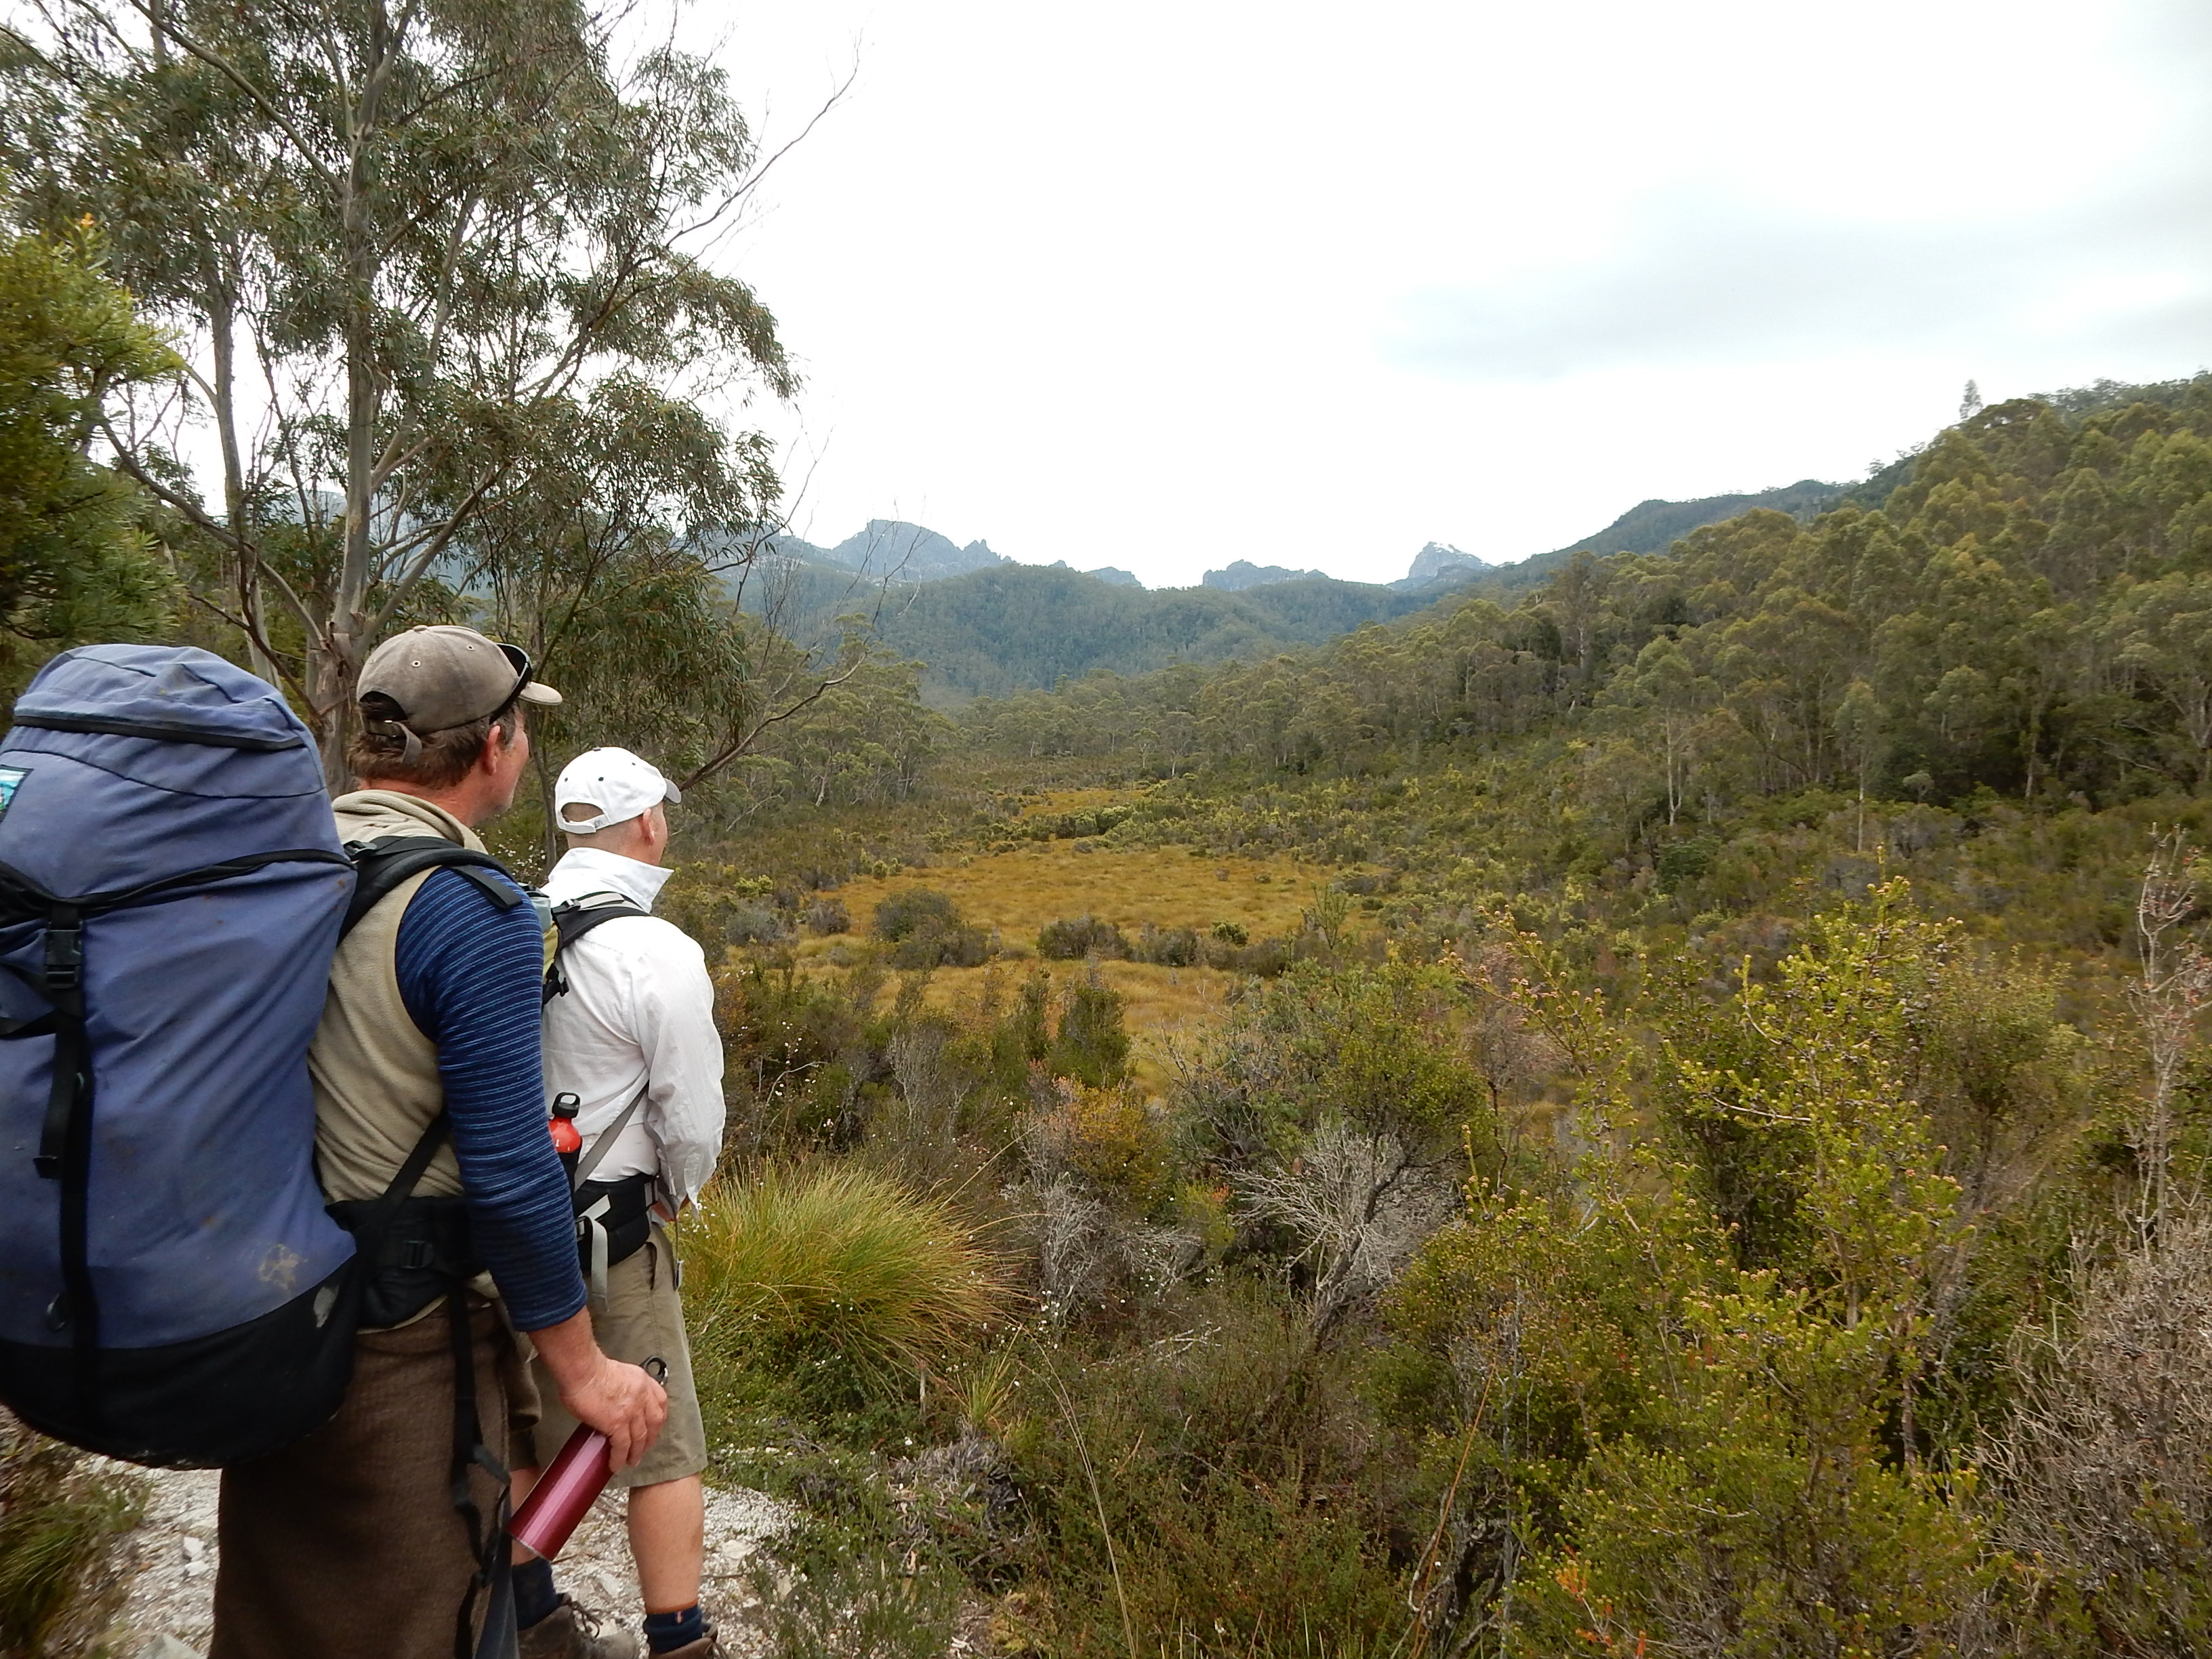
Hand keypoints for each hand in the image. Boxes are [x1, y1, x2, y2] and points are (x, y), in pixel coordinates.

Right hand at [558, 1353, 666, 1470]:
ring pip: (640, 1437)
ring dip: (636, 1452)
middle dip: (650, 1438)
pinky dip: (619, 1458)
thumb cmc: (590, 1369)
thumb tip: (615, 1401)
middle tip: (643, 1448)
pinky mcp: (617, 1423)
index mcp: (642, 1381)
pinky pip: (622, 1446)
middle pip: (654, 1422)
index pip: (660, 1401)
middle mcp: (642, 1396)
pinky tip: (615, 1465)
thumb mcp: (618, 1372)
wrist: (582, 1370)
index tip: (654, 1427)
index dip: (658, 1417)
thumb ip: (623, 1387)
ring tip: (631, 1462)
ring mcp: (631, 1411)